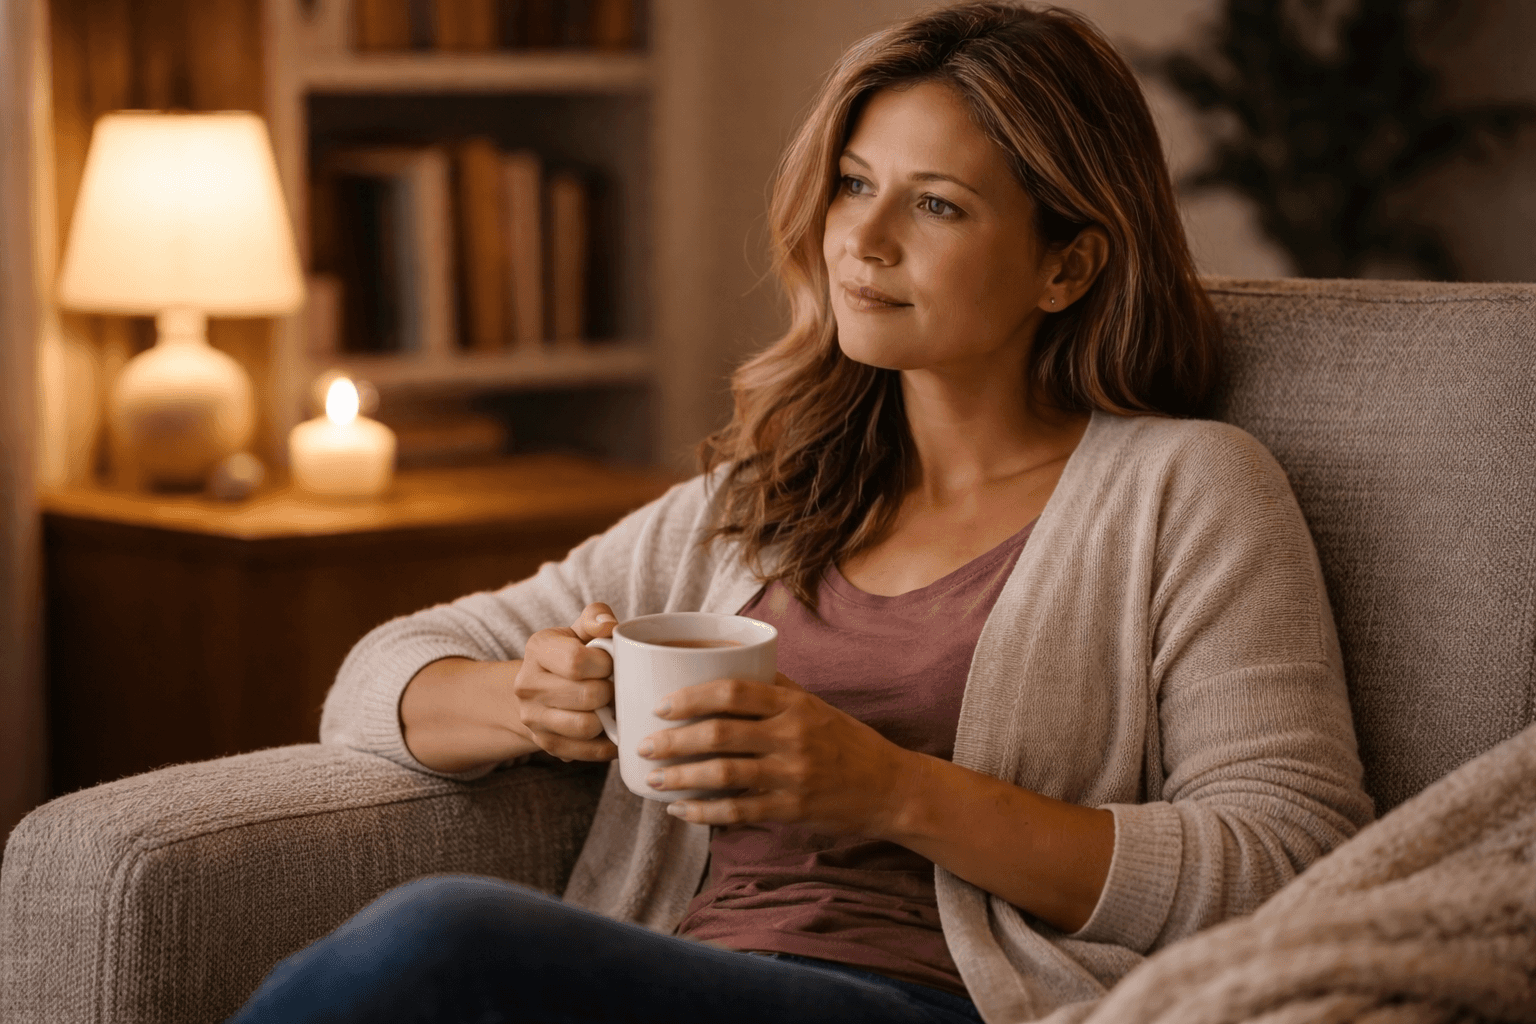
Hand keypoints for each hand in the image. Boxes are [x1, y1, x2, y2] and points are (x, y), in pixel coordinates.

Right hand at [512, 603, 620, 761]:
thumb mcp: (580, 630)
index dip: (605, 664)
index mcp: (538, 649)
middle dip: (611, 691)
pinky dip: (608, 743)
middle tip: (617, 687)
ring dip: (609, 718)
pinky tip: (613, 728)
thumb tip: (608, 626)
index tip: (611, 663)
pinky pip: (588, 751)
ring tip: (614, 706)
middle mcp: (528, 684)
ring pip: (586, 727)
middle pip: (587, 696)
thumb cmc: (572, 654)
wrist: (542, 689)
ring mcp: (533, 718)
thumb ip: (596, 617)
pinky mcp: (546, 744)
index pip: (577, 661)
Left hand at [638, 674, 916, 834]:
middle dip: (673, 740)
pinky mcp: (792, 809)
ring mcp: (792, 775)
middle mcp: (792, 736)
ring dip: (680, 777)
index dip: (691, 697)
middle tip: (643, 744)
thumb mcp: (814, 706)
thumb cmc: (846, 741)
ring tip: (653, 779)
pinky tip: (680, 811)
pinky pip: (738, 812)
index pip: (733, 692)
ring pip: (723, 774)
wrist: (890, 788)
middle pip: (720, 733)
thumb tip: (724, 664)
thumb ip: (773, 688)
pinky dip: (703, 812)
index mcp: (794, 705)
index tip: (661, 705)